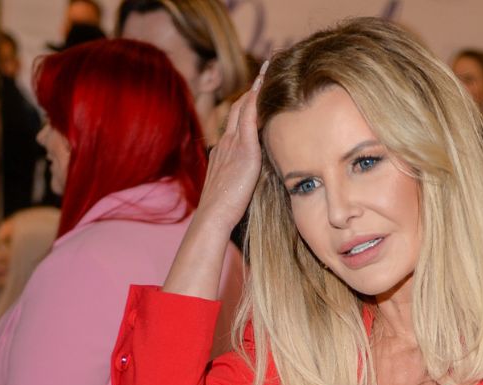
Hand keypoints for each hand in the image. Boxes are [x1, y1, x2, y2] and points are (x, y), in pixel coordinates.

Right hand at [196, 61, 268, 232]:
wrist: (213, 217)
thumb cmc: (225, 211)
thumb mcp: (237, 188)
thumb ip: (247, 176)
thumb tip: (260, 176)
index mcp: (225, 151)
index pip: (238, 120)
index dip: (248, 103)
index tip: (259, 89)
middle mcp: (226, 142)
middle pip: (239, 106)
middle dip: (253, 87)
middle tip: (266, 69)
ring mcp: (233, 144)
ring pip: (244, 107)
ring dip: (256, 87)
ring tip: (269, 69)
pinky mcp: (243, 150)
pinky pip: (249, 117)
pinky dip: (256, 100)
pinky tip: (265, 87)